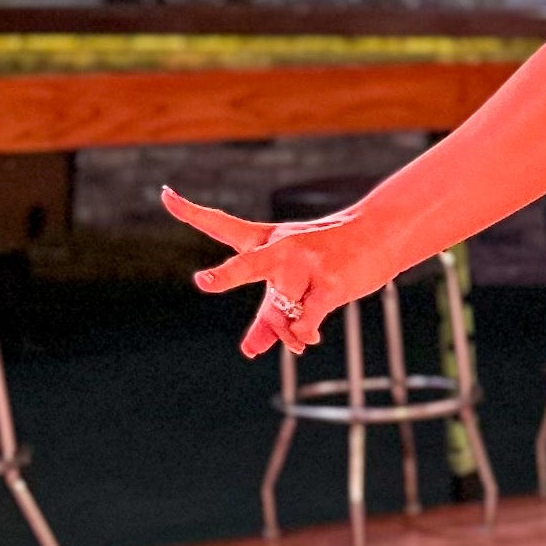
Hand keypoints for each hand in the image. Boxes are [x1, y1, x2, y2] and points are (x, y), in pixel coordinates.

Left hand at [162, 185, 376, 357]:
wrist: (379, 236)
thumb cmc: (328, 258)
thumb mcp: (291, 282)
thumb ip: (267, 316)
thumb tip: (251, 351)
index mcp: (265, 240)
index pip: (221, 224)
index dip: (190, 212)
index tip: (165, 195)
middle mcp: (281, 249)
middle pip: (249, 266)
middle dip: (227, 277)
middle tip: (204, 282)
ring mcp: (307, 265)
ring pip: (282, 310)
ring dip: (287, 333)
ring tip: (298, 340)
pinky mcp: (330, 283)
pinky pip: (306, 320)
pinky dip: (303, 333)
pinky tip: (308, 338)